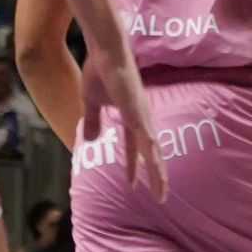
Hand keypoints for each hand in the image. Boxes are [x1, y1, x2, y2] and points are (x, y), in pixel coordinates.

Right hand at [80, 42, 168, 201]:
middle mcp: (141, 118)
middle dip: (155, 176)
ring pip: (154, 151)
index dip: (134, 165)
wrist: (105, 53)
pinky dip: (151, 155)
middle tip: (159, 198)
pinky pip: (147, 138)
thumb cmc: (100, 72)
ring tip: (162, 193)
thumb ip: (92, 122)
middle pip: (151, 153)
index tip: (132, 184)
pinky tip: (155, 169)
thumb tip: (89, 141)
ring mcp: (142, 116)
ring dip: (158, 173)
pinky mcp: (138, 112)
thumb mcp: (91, 103)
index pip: (135, 147)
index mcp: (130, 117)